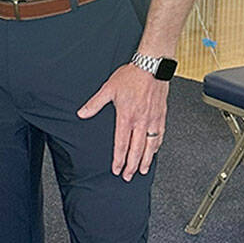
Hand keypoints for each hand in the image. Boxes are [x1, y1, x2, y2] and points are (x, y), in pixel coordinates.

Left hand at [77, 63, 168, 180]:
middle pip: (137, 150)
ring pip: (150, 146)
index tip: (116, 169)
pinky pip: (160, 135)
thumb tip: (82, 113)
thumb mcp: (108, 89)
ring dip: (146, 160)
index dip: (118, 159)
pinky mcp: (161, 115)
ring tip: (143, 170)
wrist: (152, 67)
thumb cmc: (131, 76)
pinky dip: (157, 146)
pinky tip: (155, 151)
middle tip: (128, 176)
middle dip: (132, 166)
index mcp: (126, 116)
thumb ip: (94, 103)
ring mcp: (152, 119)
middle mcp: (141, 121)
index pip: (121, 144)